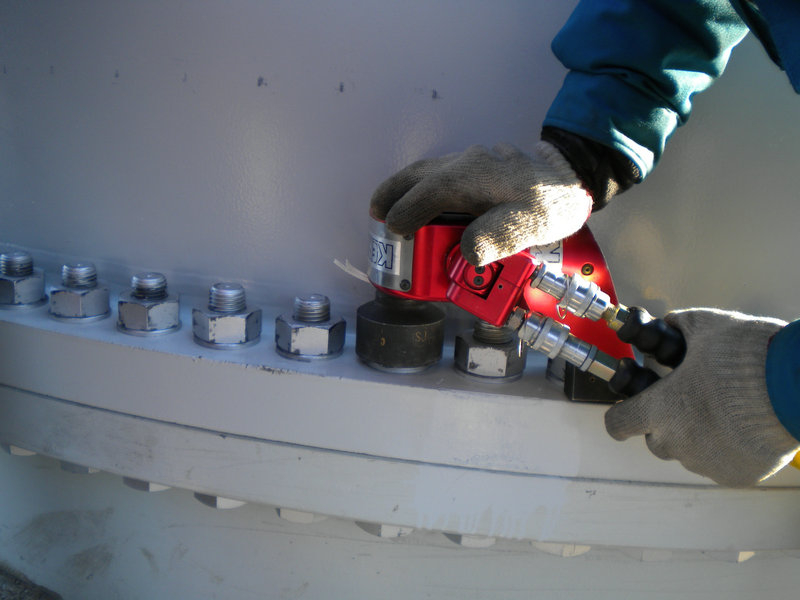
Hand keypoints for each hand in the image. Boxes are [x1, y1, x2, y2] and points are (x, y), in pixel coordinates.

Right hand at [370, 142, 591, 265]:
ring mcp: (472, 162)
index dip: (407, 211)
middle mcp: (468, 164)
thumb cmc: (551, 203)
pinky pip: (440, 174)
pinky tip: (421, 202)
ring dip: (404, 188)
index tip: (393, 230)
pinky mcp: (477, 168)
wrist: (573, 177)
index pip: (430, 192)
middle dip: (393, 193)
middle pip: (419, 174)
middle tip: (375, 214)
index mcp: (475, 176)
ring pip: (427, 170)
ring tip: (387, 208)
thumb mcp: (531, 224)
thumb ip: (498, 237)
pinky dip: (422, 187)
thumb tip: (467, 252)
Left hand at [605, 308, 799, 486]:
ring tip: (721, 410)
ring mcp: (707, 463)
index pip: (617, 424)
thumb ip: (678, 327)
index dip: (619, 414)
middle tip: (686, 401)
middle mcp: (677, 442)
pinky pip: (719, 464)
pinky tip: (741, 426)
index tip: (626, 408)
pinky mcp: (736, 475)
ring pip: (688, 453)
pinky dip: (724, 449)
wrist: (797, 387)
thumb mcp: (704, 326)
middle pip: (654, 440)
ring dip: (694, 436)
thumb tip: (671, 323)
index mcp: (660, 408)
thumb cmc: (747, 357)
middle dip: (664, 422)